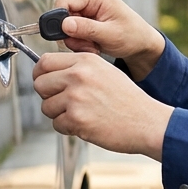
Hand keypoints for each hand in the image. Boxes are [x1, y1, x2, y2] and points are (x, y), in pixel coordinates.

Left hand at [32, 52, 171, 158]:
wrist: (147, 122)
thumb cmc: (128, 100)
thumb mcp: (106, 72)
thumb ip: (79, 69)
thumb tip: (50, 73)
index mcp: (86, 61)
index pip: (45, 62)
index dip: (41, 74)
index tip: (46, 83)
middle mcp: (79, 75)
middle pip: (40, 84)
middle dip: (49, 96)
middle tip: (66, 104)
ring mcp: (76, 97)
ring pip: (46, 107)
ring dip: (59, 114)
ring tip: (82, 114)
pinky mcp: (77, 118)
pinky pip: (57, 124)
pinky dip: (68, 128)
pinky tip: (87, 124)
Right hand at [55, 0, 163, 79]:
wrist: (141, 43)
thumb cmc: (132, 36)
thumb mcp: (110, 34)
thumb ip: (87, 28)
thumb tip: (65, 25)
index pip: (63, 2)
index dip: (61, 21)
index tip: (71, 37)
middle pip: (61, 15)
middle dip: (71, 34)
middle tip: (88, 46)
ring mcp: (85, 8)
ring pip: (64, 26)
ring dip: (76, 41)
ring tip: (94, 46)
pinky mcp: (84, 18)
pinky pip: (70, 31)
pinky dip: (79, 41)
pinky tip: (92, 45)